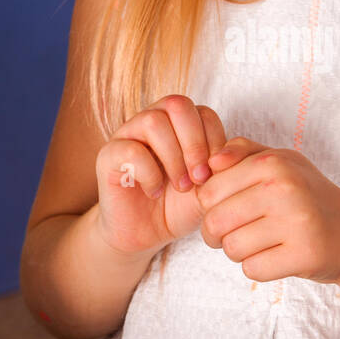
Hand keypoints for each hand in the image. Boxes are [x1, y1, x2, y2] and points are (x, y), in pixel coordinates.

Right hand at [95, 95, 231, 254]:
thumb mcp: (210, 186)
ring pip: (153, 121)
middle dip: (195, 143)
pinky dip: (150, 174)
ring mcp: (128, 134)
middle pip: (177, 104)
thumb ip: (223, 166)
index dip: (215, 141)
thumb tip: (230, 152)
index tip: (215, 174)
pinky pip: (130, 150)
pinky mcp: (108, 155)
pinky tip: (154, 192)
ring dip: (174, 158)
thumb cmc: (179, 206)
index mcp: (179, 123)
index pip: (203, 111)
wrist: (146, 234)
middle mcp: (153, 120)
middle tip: (199, 178)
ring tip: (181, 187)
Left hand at [195, 137, 339, 284]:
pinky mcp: (305, 254)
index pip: (208, 192)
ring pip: (232, 248)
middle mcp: (284, 188)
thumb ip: (242, 151)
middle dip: (217, 235)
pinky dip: (258, 268)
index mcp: (273, 163)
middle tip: (233, 235)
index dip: (209, 209)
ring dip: (238, 252)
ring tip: (259, 243)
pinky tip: (275, 256)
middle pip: (215, 222)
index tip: (225, 212)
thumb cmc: (306, 194)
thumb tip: (211, 163)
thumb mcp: (280, 161)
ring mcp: (296, 222)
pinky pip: (253, 269)